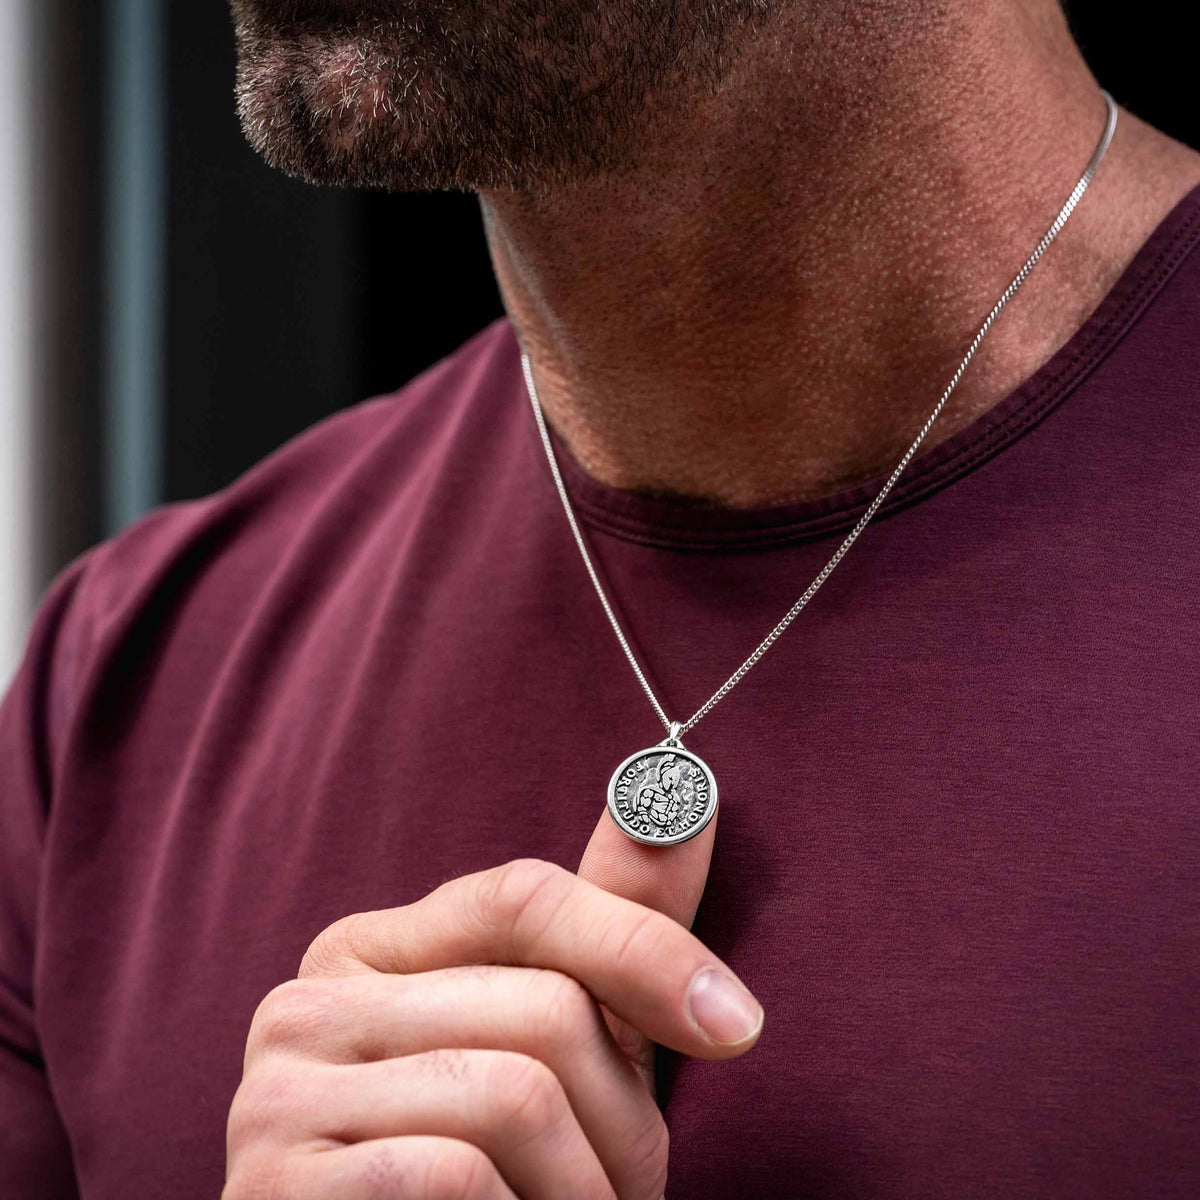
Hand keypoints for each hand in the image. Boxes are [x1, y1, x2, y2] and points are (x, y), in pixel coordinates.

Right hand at [224, 809, 761, 1197]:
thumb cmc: (493, 1180)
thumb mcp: (553, 1049)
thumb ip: (610, 933)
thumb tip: (691, 799)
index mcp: (370, 953)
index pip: (522, 896)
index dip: (642, 948)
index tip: (736, 1023)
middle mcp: (308, 1003)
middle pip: (541, 1006)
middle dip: (625, 1121)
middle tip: (630, 1192)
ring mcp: (277, 1093)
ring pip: (516, 1093)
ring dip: (588, 1188)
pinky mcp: (278, 1183)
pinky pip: (460, 1171)